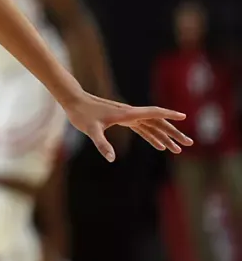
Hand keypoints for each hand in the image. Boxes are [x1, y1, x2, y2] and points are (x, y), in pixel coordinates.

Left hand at [62, 92, 191, 161]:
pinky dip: (151, 136)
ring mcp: (127, 116)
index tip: (184, 117)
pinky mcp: (121, 119)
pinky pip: (141, 128)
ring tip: (178, 149)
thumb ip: (101, 143)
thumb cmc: (81, 114)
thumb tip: (111, 159)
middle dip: (173, 133)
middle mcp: (130, 113)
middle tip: (188, 144)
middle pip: (157, 122)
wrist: (73, 101)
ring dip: (165, 137)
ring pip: (151, 126)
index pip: (153, 113)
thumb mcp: (91, 130)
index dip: (168, 116)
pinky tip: (159, 145)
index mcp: (127, 114)